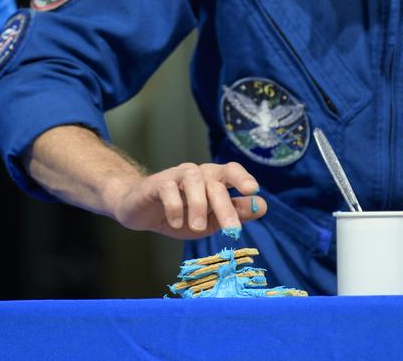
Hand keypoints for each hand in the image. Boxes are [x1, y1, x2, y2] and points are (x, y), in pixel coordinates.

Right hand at [110, 161, 264, 239]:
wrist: (141, 212)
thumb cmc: (181, 216)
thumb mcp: (211, 220)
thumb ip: (235, 212)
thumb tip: (262, 206)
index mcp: (214, 179)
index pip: (231, 171)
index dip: (243, 178)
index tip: (253, 190)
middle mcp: (198, 173)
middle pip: (216, 183)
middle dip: (225, 207)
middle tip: (232, 230)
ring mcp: (177, 175)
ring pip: (194, 180)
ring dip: (199, 205)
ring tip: (197, 228)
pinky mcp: (157, 183)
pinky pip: (168, 188)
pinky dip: (174, 206)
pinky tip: (176, 223)